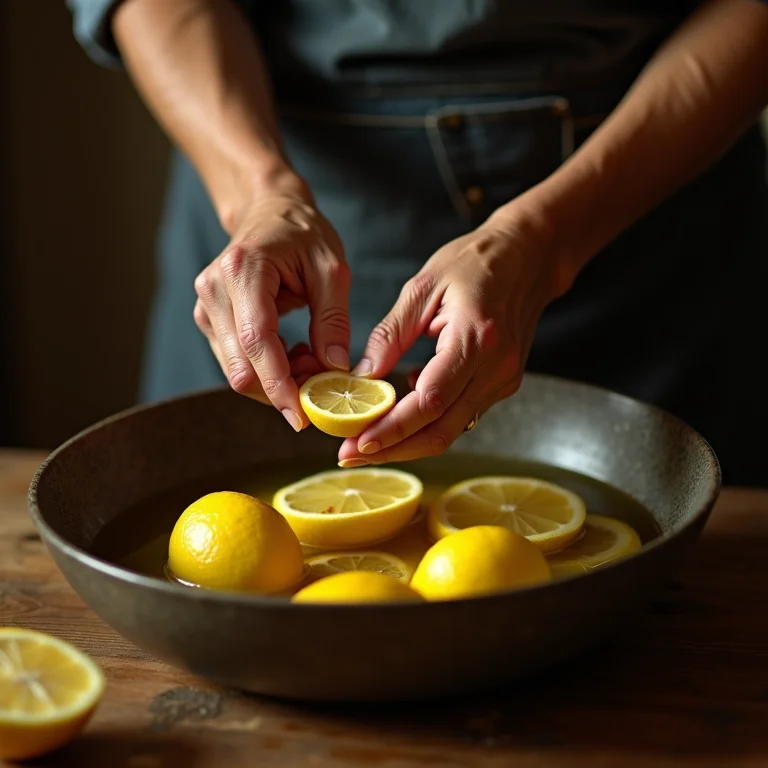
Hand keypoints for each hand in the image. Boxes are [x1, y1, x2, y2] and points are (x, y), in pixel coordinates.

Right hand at [193, 186, 350, 430]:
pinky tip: (295, 353)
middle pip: (240, 367)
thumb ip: (333, 319)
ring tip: (313, 360)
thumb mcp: (332, 268)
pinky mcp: (210, 321)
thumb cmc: (303, 234)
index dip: (278, 384)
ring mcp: (206, 307)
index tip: (301, 416)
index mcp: (242, 270)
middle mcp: (213, 290)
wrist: (269, 211)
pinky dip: (268, 371)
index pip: (256, 341)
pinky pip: (237, 362)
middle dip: (282, 389)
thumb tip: (335, 369)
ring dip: (276, 382)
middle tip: (322, 383)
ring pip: (237, 372)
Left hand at [338, 209, 567, 464]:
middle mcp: (495, 368)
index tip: (358, 443)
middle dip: (393, 449)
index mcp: (475, 339)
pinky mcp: (502, 384)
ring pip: (451, 430)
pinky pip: (460, 415)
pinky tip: (398, 413)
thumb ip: (390, 335)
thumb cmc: (474, 263)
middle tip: (351, 454)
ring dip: (407, 443)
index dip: (392, 429)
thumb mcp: (421, 287)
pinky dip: (427, 422)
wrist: (527, 257)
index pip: (430, 401)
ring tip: (366, 442)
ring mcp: (503, 380)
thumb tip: (360, 376)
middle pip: (441, 430)